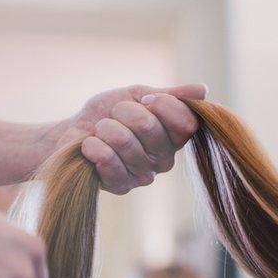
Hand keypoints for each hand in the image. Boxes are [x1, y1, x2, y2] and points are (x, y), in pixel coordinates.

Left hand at [54, 83, 206, 194]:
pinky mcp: (121, 187)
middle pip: (150, 128)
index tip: (144, 99)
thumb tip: (203, 90)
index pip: (186, 122)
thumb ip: (169, 95)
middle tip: (114, 115)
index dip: (163, 105)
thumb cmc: (109, 113)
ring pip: (125, 142)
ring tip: (100, 131)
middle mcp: (165, 159)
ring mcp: (144, 176)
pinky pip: (108, 161)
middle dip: (124, 112)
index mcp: (174, 137)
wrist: (75, 132)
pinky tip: (90, 146)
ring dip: (105, 129)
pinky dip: (93, 147)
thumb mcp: (138, 96)